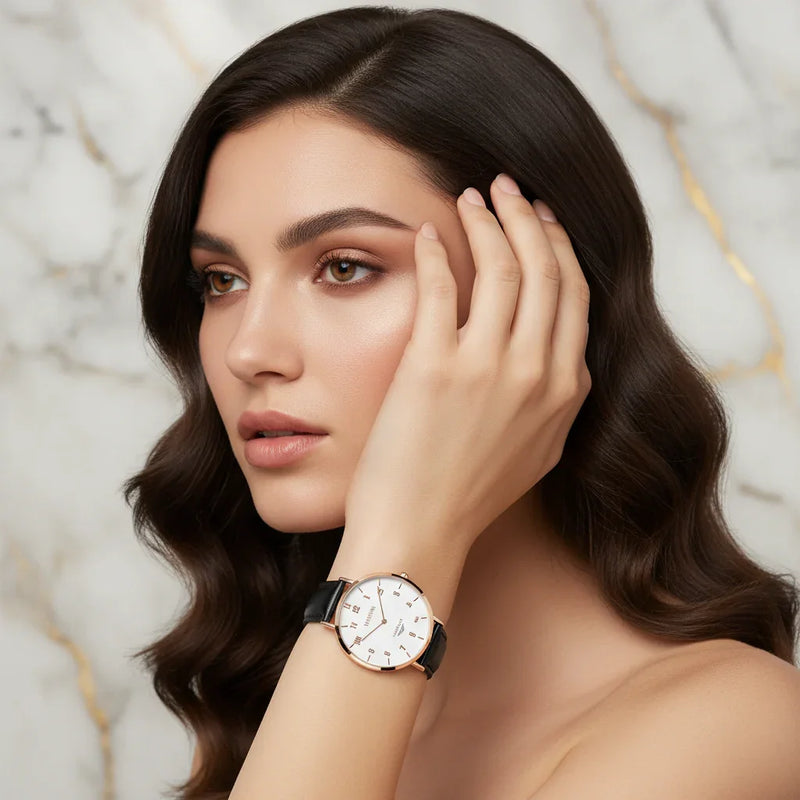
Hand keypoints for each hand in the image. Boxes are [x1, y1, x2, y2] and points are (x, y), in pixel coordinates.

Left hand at [343, 173, 590, 557]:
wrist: (420, 532)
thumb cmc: (469, 496)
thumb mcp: (535, 451)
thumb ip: (554, 402)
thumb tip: (553, 358)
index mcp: (565, 391)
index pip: (574, 297)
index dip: (560, 249)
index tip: (544, 223)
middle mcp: (537, 373)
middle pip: (547, 270)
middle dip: (530, 218)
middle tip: (508, 189)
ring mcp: (488, 367)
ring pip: (504, 268)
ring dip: (489, 222)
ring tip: (471, 197)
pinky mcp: (435, 365)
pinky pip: (443, 287)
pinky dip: (437, 252)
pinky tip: (428, 233)